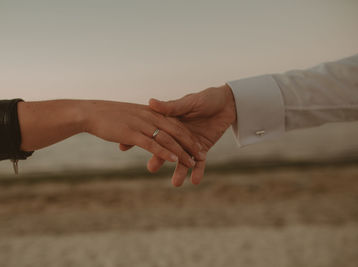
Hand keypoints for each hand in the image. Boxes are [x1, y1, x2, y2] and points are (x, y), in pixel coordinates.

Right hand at [83, 100, 204, 167]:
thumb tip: (152, 128)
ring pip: (168, 139)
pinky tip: (174, 160)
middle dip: (190, 144)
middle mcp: (150, 117)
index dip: (186, 135)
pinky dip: (165, 152)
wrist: (90, 111)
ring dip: (181, 152)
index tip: (197, 145)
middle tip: (201, 156)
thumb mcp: (130, 114)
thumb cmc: (108, 114)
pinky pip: (153, 144)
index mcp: (151, 112)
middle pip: (176, 131)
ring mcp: (142, 125)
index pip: (173, 123)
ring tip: (192, 163)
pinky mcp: (133, 134)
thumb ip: (144, 118)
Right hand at [121, 85, 235, 185]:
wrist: (229, 103)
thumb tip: (151, 102)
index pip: (155, 131)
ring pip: (182, 159)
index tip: (127, 146)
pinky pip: (200, 163)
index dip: (143, 138)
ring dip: (180, 171)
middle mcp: (178, 134)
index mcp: (171, 122)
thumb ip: (171, 107)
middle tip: (151, 169)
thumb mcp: (189, 102)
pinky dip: (198, 172)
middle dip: (160, 159)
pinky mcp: (203, 149)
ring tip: (176, 183)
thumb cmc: (207, 98)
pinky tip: (194, 181)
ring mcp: (190, 143)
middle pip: (167, 148)